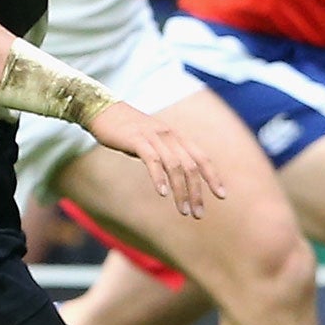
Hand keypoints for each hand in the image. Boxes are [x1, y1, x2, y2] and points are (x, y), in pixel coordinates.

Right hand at [84, 102, 226, 218]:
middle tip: (199, 214)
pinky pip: (152, 160)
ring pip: (175, 167)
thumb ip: (166, 155)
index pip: (202, 158)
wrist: (102, 110)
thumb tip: (176, 176)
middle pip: (191, 167)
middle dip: (197, 192)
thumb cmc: (127, 130)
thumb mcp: (153, 141)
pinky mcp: (137, 140)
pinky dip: (159, 177)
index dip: (213, 177)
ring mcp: (154, 137)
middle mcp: (170, 136)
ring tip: (183, 211)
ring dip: (181, 191)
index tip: (221, 196)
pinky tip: (162, 193)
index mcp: (176, 137)